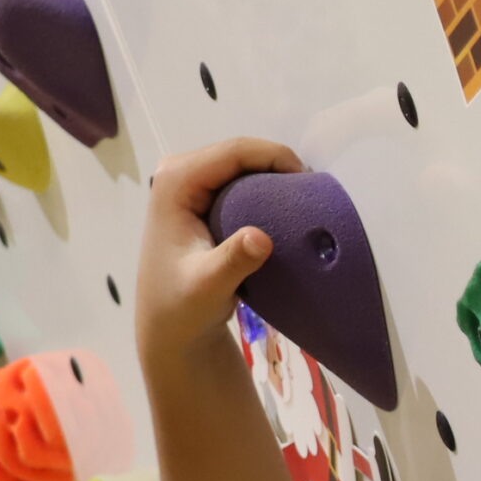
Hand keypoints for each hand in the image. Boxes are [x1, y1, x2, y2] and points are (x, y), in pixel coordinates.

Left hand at [132, 137, 305, 361]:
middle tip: (311, 194)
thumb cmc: (183, 308)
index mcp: (175, 183)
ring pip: (240, 165)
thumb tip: (262, 238)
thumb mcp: (208, 287)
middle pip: (238, 152)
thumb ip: (233, 261)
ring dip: (273, 177)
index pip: (233, 152)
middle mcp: (177, 175)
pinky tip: (284, 211)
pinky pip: (238, 183)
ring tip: (303, 201)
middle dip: (277, 165)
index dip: (274, 157)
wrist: (169, 328)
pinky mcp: (199, 201)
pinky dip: (264, 191)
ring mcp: (188, 186)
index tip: (309, 183)